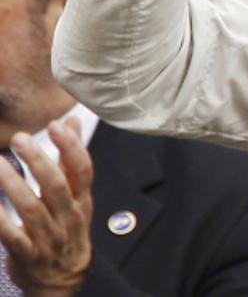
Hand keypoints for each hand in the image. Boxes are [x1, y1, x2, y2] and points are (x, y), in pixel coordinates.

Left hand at [0, 119, 93, 296]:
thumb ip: (71, 160)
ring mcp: (48, 237)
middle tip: (20, 139)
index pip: (82, 170)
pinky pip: (11, 236)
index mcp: (81, 200)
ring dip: (13, 185)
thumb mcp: (77, 197)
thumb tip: (71, 122)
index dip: (71, 147)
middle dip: (38, 161)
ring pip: (31, 209)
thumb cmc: (68, 230)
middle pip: (56, 186)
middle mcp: (67, 217)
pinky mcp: (27, 254)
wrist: (63, 280)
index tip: (55, 125)